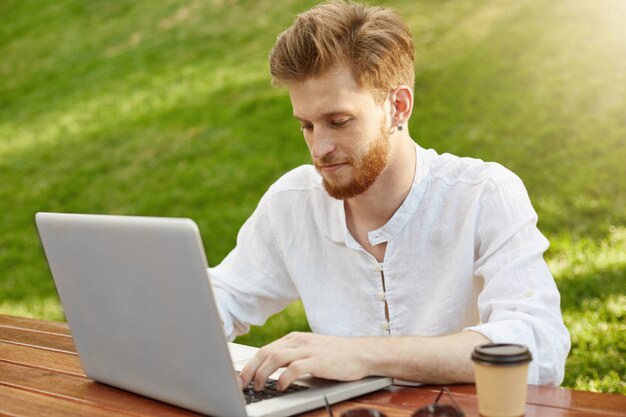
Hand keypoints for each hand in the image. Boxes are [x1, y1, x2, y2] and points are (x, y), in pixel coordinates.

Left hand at [239, 332, 369, 390]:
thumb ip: (292, 357)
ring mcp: (308, 350)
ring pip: (275, 358)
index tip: (240, 379)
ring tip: (260, 387)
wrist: (362, 353)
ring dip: (263, 374)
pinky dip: (284, 378)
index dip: (249, 365)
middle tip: (242, 385)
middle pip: (265, 353)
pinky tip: (281, 387)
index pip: (264, 350)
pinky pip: (294, 368)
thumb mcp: (310, 352)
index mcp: (294, 339)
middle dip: (250, 370)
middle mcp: (298, 341)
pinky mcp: (318, 361)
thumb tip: (271, 371)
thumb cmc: (337, 356)